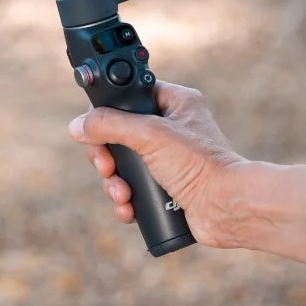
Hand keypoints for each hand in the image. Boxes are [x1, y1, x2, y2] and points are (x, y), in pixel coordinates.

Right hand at [69, 82, 249, 247]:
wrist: (226, 208)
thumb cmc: (200, 164)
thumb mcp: (148, 135)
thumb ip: (110, 124)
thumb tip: (78, 125)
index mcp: (175, 103)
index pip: (130, 96)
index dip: (109, 112)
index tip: (95, 129)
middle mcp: (172, 129)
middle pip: (119, 135)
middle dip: (107, 156)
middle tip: (106, 168)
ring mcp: (170, 160)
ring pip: (123, 166)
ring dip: (114, 183)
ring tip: (122, 194)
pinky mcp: (168, 187)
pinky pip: (134, 189)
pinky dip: (126, 200)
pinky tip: (128, 209)